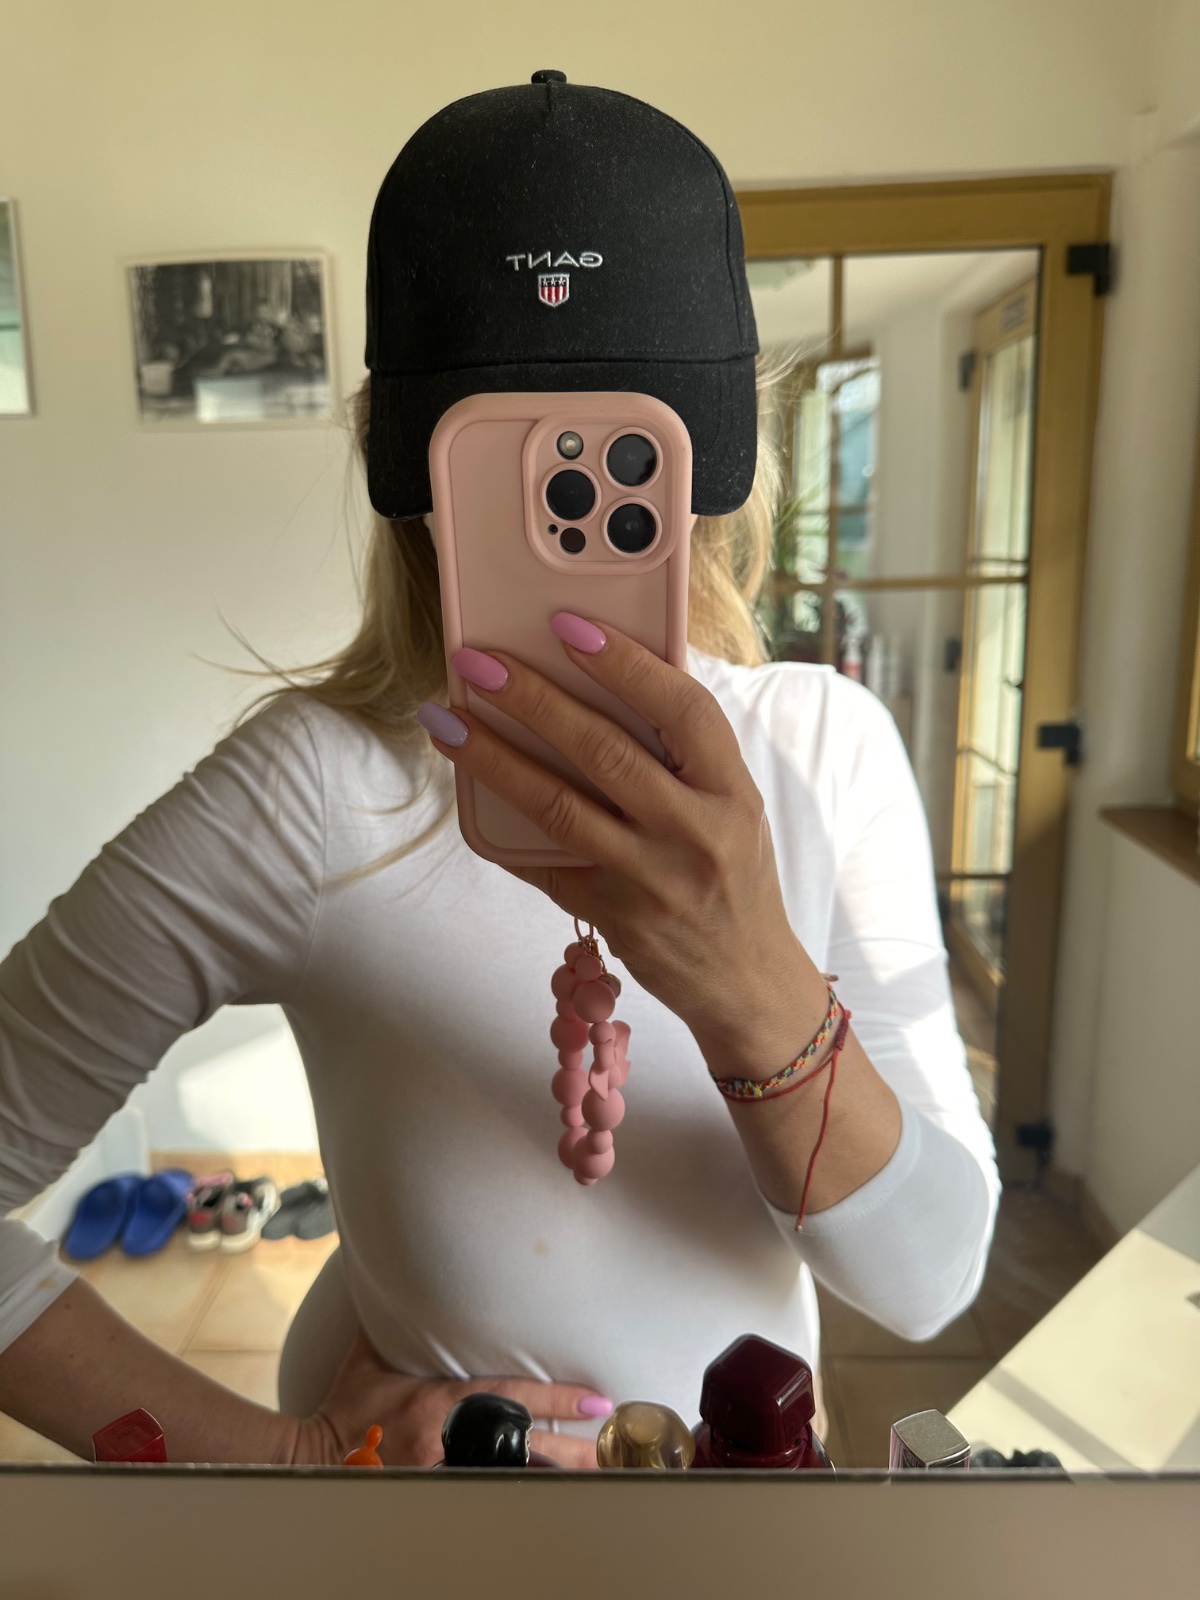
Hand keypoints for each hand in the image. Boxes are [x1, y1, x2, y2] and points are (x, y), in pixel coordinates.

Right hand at [298, 1326, 607, 1468]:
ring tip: (601, 1471)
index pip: (512, 1398)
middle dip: (573, 1448)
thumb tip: (394, 1267)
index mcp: (441, 1404)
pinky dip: (522, 1493)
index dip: (557, 1401)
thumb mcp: (370, 1356)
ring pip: (516, 1477)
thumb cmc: (349, 1405)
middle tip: (613, 1441)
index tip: (597, 1399)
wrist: (318, 1458)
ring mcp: (450, 1474)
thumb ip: (393, 1317)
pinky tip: (556, 1495)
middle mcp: (452, 1441)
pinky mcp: (441, 1493)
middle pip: (526, 1447)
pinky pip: (490, 1494)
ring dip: (558, 1475)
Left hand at [419, 614, 824, 1076]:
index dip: (626, 664)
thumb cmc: (734, 877)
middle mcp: (695, 832)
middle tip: (477, 662)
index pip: (682, 711)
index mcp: (732, 791)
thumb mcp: (734, 809)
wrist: (748, 982)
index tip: (570, 626)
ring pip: (560, 808)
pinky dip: (503, 828)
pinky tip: (467, 792)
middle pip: (604, 753)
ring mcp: (650, 880)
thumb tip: (606, 684)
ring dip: (494, 759)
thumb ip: (685, 756)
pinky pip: (545, 864)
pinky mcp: (613, 917)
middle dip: (533, 700)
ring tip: (447, 721)